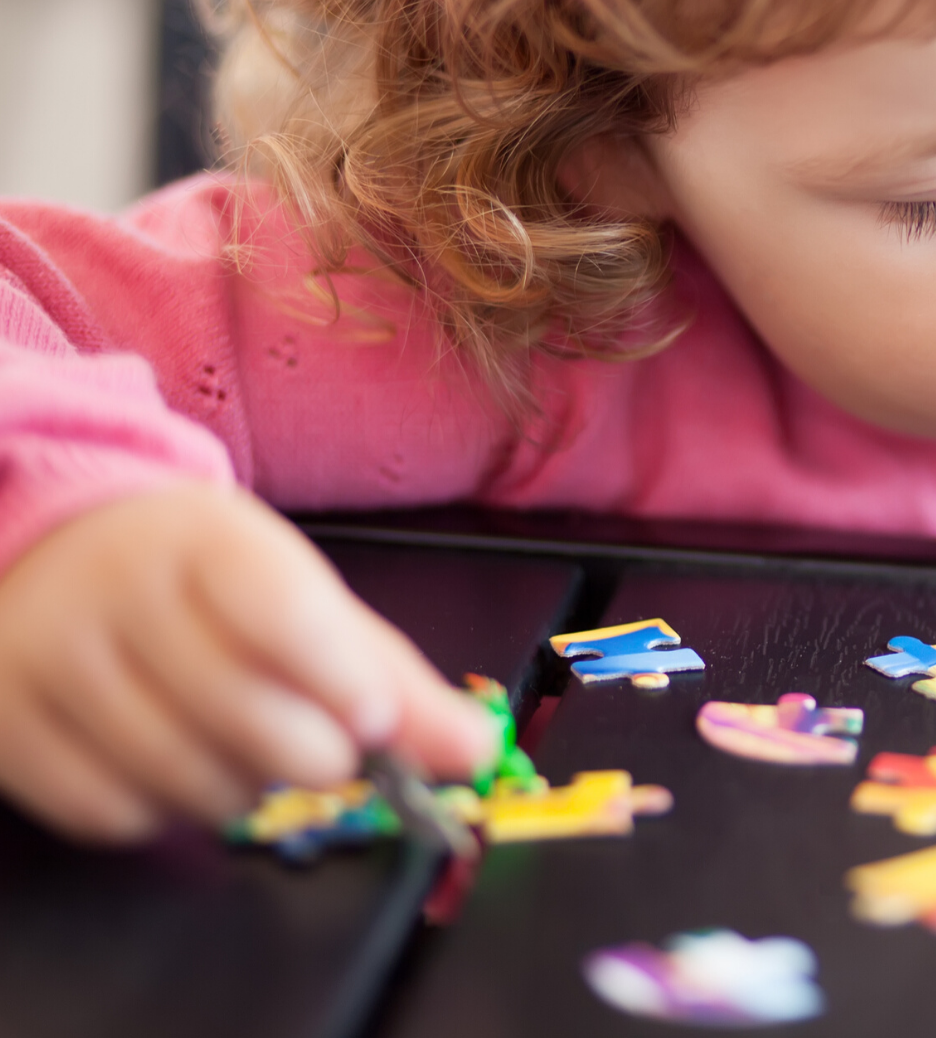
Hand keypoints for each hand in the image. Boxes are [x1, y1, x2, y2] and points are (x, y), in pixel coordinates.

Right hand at [0, 485, 493, 841]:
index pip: (278, 609)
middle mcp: (119, 591)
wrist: (58, 551)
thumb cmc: (201, 579)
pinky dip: (168, 811)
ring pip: (184, 777)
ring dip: (245, 788)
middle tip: (330, 746)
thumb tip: (472, 751)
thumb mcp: (300, 594)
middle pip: (239, 711)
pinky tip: (177, 763)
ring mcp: (52, 658)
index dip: (337, 677)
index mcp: (209, 540)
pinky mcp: (9, 725)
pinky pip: (116, 813)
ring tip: (248, 747)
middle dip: (313, 753)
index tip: (375, 720)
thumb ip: (389, 675)